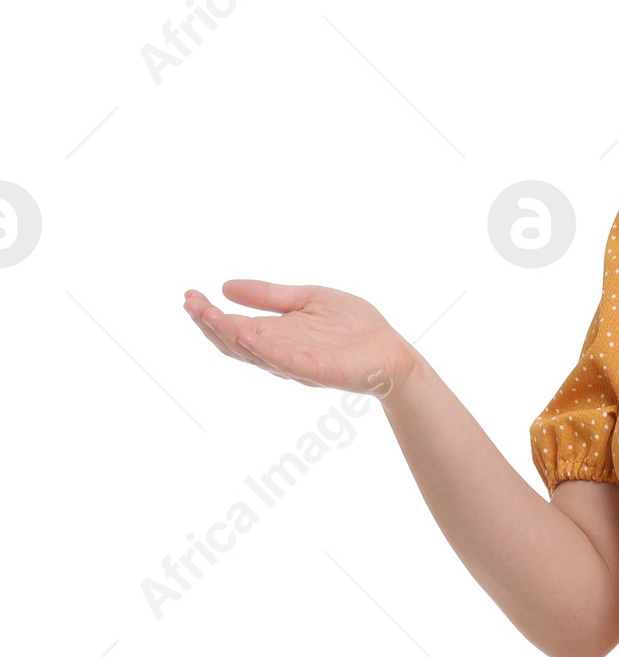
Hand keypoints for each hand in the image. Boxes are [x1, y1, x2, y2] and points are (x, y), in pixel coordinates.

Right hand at [182, 278, 412, 397]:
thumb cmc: (354, 327)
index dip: (209, 313)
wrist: (391, 351)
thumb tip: (226, 286)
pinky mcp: (315, 370)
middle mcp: (279, 352)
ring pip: (252, 352)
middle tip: (189, 303)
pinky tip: (244, 332)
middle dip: (209, 323)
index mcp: (275, 334)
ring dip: (227, 334)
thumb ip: (270, 295)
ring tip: (206, 314)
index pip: (232, 326)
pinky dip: (262, 349)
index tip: (189, 294)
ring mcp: (295, 363)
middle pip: (233, 342)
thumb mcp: (306, 298)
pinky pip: (283, 360)